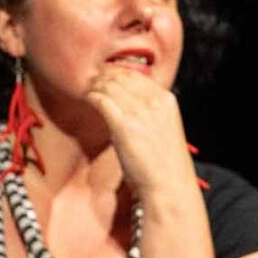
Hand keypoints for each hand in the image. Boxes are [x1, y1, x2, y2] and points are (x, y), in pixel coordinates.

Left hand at [83, 67, 195, 203]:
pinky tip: (88, 98)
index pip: (138, 76)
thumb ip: (150, 112)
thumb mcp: (164, 128)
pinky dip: (93, 96)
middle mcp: (154, 101)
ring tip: (89, 88)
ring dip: (96, 85)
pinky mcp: (123, 124)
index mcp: (166, 100)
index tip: (107, 76)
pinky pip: (102, 100)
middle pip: (122, 77)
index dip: (119, 73)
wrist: (168, 184)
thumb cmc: (165, 163)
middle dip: (105, 76)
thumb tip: (128, 103)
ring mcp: (139, 111)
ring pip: (110, 86)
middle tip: (93, 80)